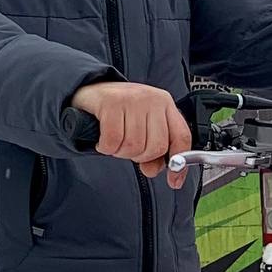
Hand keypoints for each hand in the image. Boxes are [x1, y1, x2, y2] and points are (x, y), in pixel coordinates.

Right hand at [70, 80, 192, 177]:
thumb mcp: (142, 127)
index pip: (181, 137)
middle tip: (127, 148)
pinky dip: (106, 147)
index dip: (178, 164)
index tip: (173, 181)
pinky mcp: (111, 102)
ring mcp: (133, 99)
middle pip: (156, 147)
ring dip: (120, 152)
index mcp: (165, 104)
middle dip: (139, 156)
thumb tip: (153, 170)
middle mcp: (152, 99)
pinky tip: (103, 140)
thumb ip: (153, 151)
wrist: (89, 90)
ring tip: (114, 141)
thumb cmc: (118, 110)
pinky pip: (113, 140)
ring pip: (134, 146)